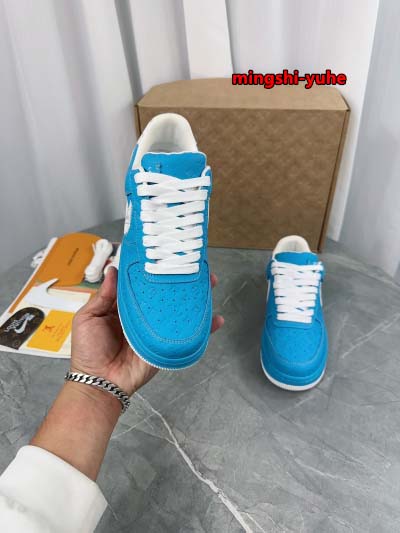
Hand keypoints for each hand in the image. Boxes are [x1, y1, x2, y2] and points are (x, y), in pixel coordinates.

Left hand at [71, 267, 223, 395]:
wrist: (99, 382)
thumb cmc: (89, 351)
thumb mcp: (88, 317)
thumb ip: (102, 295)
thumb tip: (113, 270)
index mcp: (123, 307)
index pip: (142, 284)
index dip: (152, 271)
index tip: (164, 256)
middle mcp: (143, 316)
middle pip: (165, 295)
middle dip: (180, 281)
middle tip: (193, 266)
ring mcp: (157, 330)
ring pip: (179, 311)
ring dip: (195, 298)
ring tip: (210, 283)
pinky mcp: (166, 345)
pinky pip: (186, 335)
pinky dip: (204, 329)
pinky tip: (215, 319)